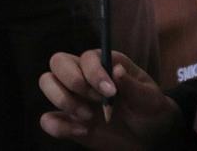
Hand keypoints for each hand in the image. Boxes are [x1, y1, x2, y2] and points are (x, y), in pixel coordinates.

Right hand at [39, 50, 183, 150]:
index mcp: (104, 64)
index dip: (93, 72)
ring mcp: (73, 98)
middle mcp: (83, 76)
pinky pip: (47, 119)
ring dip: (62, 99)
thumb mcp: (150, 99)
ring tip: (88, 117)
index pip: (86, 57)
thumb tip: (116, 70)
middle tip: (94, 100)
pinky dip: (59, 126)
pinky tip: (83, 132)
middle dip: (72, 81)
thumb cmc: (150, 111)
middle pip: (58, 62)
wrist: (149, 139)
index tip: (110, 92)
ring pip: (46, 83)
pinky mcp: (68, 121)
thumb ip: (134, 86)